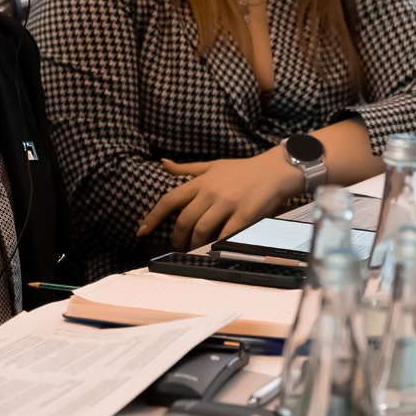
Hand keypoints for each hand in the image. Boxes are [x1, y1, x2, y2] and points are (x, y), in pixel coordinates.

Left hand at [138, 153, 300, 250]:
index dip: (153, 216)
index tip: (141, 230)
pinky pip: (225, 234)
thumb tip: (162, 164)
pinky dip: (216, 245)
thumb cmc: (242, 169)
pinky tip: (212, 250)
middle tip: (177, 247)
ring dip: (194, 244)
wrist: (274, 170)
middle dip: (177, 238)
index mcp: (200, 182)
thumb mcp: (211, 165)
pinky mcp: (244, 214)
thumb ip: (186, 169)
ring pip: (202, 229)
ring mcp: (227, 204)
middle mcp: (210, 192)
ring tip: (193, 250)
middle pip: (184, 220)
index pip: (169, 200)